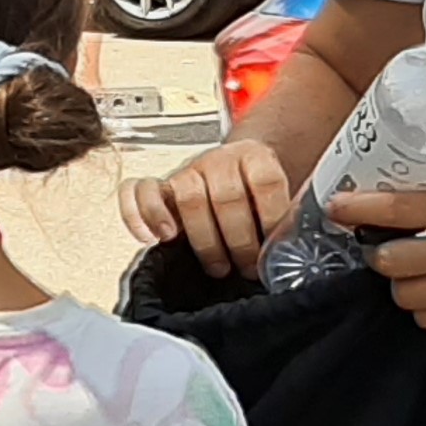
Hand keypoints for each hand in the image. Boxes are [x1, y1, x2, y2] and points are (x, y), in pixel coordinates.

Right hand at [120, 140, 294, 278]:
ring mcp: (187, 171)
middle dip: (240, 241)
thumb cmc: (256, 197)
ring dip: (203, 239)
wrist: (235, 174)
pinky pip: (138, 190)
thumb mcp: (279, 201)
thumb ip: (283, 221)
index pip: (266, 180)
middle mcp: (219, 160)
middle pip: (226, 195)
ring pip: (187, 195)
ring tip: (217, 267)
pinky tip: (152, 238)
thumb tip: (288, 254)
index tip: (276, 246)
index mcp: (255, 157)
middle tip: (248, 268)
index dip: (274, 216)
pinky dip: (140, 214)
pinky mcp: (160, 186)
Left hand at [330, 139, 425, 332]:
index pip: (397, 210)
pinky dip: (424, 309)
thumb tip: (417, 125)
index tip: (336, 207)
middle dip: (377, 253)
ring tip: (405, 268)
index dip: (358, 210)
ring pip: (409, 298)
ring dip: (399, 283)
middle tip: (379, 242)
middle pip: (394, 264)